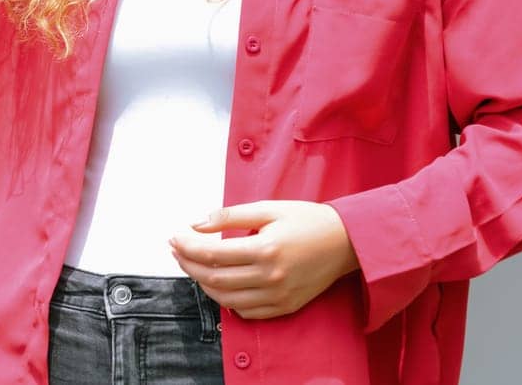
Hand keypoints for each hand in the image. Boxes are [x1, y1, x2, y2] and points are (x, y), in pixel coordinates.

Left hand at [168, 200, 359, 320]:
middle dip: (188, 265)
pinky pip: (248, 312)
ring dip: (204, 284)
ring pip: (227, 299)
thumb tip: (196, 224)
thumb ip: (229, 216)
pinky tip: (219, 286)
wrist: (347, 242)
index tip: (174, 238)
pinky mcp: (286, 306)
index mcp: (265, 249)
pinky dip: (227, 302)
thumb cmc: (307, 220)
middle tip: (177, 251)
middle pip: (214, 278)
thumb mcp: (268, 208)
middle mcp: (271, 277)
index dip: (187, 247)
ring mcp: (279, 295)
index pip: (212, 254)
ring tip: (193, 266)